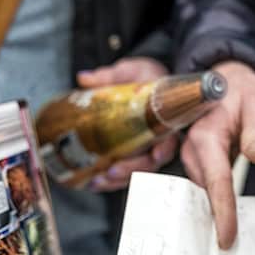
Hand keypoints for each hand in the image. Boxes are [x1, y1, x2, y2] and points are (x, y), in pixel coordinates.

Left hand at [76, 57, 177, 190]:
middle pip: (151, 162)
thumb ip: (109, 76)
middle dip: (132, 169)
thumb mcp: (130, 71)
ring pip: (137, 172)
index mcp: (165, 118)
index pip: (170, 138)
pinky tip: (94, 183)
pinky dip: (111, 181)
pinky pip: (126, 173)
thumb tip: (84, 78)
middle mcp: (159, 139)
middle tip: (112, 171)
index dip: (164, 149)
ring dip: (118, 180)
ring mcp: (146, 150)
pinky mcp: (133, 155)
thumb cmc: (145, 77)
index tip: (156, 155)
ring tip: (97, 181)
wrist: (147, 82)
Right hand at [181, 60, 254, 248]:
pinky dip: (220, 200)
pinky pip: (210, 187)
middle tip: (233, 248)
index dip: (222, 212)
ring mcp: (194, 159)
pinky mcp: (200, 164)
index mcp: (206, 137)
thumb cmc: (241, 91)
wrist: (225, 80)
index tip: (226, 238)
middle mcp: (194, 152)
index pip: (217, 181)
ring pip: (208, 192)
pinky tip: (231, 217)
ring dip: (220, 210)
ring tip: (234, 237)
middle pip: (208, 193)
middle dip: (220, 219)